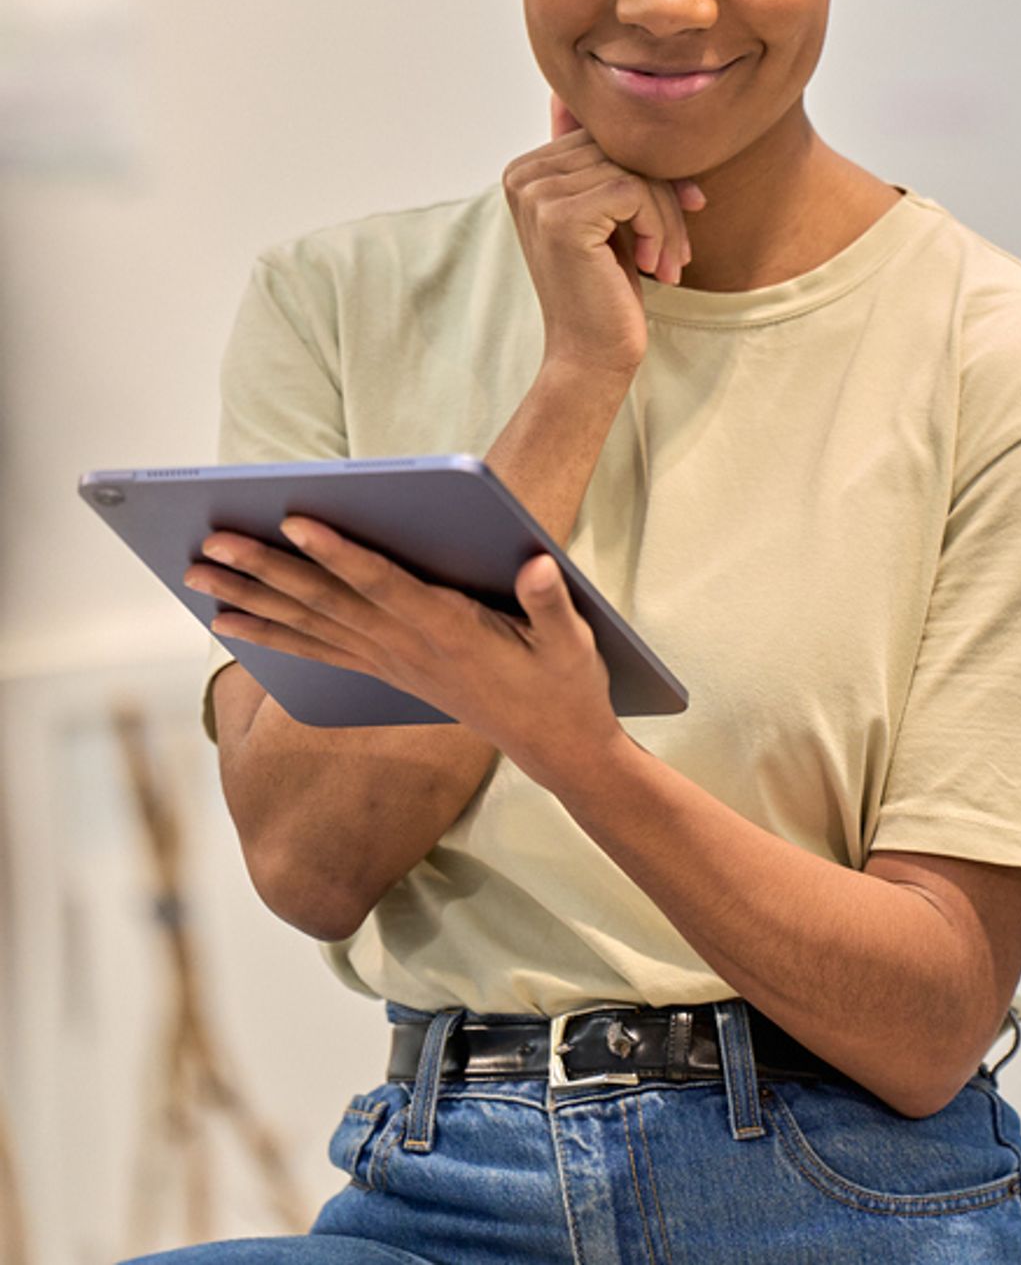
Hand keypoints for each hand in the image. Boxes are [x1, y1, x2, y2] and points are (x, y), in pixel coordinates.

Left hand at [185, 519, 622, 792]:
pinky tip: (231, 619)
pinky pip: (316, 651)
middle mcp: (409, 648)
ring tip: (199, 575)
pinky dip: (270, 634)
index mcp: (451, 630)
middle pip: (327, 603)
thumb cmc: (565, 684)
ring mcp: (392, 663)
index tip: (297, 522)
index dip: (339, 554)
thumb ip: (549, 602)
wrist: (556, 747)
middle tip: (212, 544)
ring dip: (252, 598)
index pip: (384, 584)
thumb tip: (533, 564)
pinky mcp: (386, 673)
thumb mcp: (573, 642)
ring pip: (310, 625)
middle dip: (266, 571)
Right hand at [500, 95, 706, 377]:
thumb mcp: (610, 216)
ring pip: (635, 172)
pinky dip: (661, 228)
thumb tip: (634, 112)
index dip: (654, 173)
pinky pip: (635, 192)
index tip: (684, 211)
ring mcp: (536, 194)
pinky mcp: (560, 216)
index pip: (608, 138)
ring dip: (668, 220)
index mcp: (526, 169)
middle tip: (678, 249)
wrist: (590, 354)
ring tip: (668, 263)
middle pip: (622, 150)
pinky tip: (658, 267)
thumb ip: (607, 164)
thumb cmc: (607, 287)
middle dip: (665, 196)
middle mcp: (522, 175)